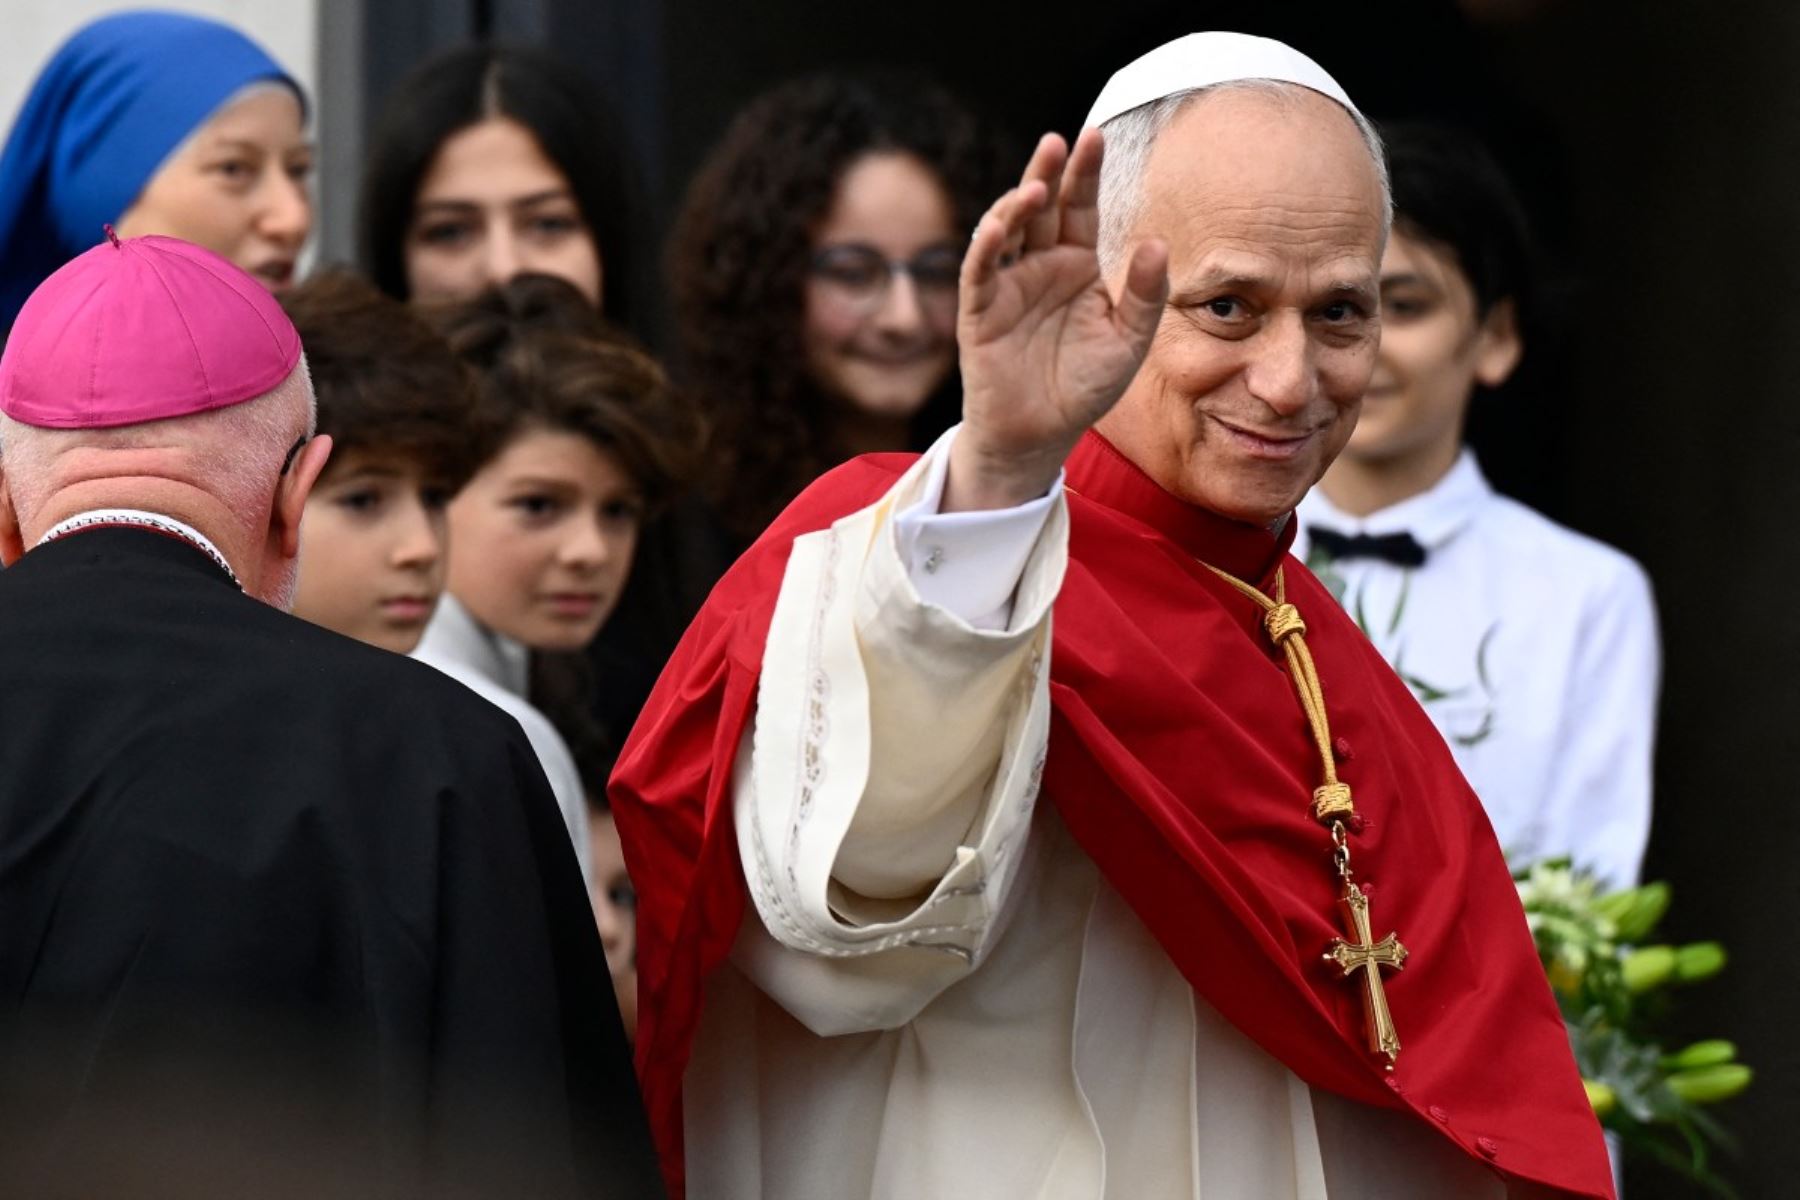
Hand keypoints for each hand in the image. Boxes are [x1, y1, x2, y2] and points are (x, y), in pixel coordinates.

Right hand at [945, 128, 1168, 511]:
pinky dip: (987, 247)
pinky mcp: (980, 311)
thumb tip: (1157, 243)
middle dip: (1048, 173)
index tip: (1095, 135)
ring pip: (1008, 230)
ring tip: (1035, 187)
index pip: (1080, 207)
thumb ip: (1145, 295)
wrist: (1041, 435)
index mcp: (1077, 265)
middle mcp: (1040, 266)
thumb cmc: (1084, 388)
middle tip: (1058, 141)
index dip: (1085, 173)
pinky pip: (981, 272)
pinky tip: (1001, 226)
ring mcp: (1007, 285)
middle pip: (1042, 206)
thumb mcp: (1129, 342)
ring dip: (1016, 204)